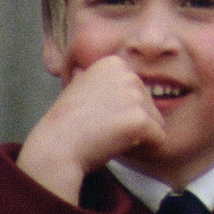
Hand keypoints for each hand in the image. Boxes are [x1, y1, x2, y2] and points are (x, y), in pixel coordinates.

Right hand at [16, 56, 167, 204]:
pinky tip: (119, 147)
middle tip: (101, 129)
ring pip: (155, 121)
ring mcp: (135, 96)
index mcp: (113, 64)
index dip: (120, 109)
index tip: (95, 115)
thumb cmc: (66, 125)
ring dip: (137, 135)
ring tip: (108, 137)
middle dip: (130, 122)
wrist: (54, 149)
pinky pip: (158, 138)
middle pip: (149, 104)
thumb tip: (88, 72)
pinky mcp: (140, 119)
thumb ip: (98, 80)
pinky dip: (145, 148)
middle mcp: (128, 74)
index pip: (137, 90)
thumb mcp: (79, 88)